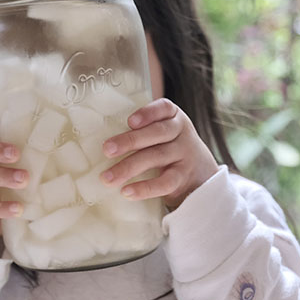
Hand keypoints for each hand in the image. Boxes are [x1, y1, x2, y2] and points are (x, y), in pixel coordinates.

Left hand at [99, 98, 218, 210]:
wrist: (201, 172)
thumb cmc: (170, 147)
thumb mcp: (163, 133)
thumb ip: (142, 131)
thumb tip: (98, 139)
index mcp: (174, 117)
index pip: (164, 108)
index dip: (147, 113)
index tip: (130, 121)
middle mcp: (181, 133)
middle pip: (157, 133)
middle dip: (130, 140)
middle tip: (106, 149)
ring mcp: (185, 155)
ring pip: (157, 157)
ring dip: (129, 167)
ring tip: (107, 178)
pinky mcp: (183, 178)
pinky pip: (165, 182)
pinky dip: (145, 188)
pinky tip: (127, 191)